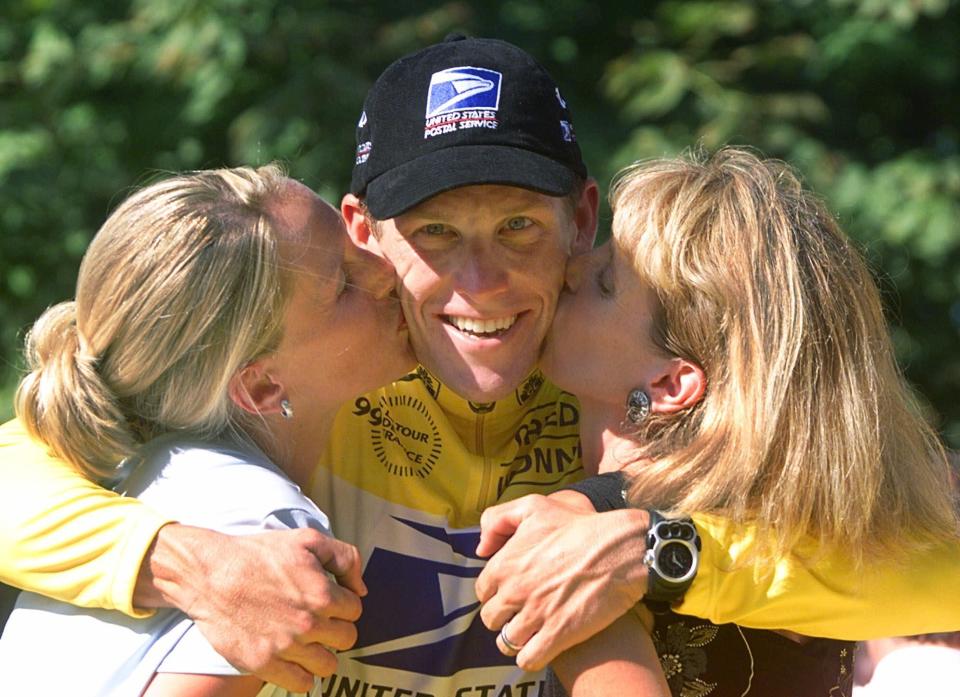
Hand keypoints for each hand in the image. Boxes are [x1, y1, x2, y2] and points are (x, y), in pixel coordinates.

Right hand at [138, 524, 364, 691]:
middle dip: (336, 628)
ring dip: (322, 652)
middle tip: (318, 619)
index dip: (343, 603)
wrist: (209, 573)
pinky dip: (302, 674)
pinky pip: (302, 683)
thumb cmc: (258, 553)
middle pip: (346, 638)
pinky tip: (293, 658)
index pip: (355, 610)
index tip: (329, 600)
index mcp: (322, 593)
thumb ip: (344, 558)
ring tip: (307, 639)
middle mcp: (307, 623)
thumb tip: (361, 589)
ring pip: (328, 665)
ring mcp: (285, 646)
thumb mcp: (307, 539)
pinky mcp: (263, 664)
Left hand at [475, 495, 650, 670]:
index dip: (496, 592)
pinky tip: (543, 646)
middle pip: (491, 619)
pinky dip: (532, 657)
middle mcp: (515, 591)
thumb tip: (482, 549)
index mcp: (505, 564)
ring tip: (533, 631)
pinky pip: (528, 659)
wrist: (621, 548)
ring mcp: (535, 615)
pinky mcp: (558, 634)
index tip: (512, 592)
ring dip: (517, 639)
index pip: (482, 591)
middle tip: (522, 611)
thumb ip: (498, 520)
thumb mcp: (534, 506)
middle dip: (505, 617)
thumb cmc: (580, 526)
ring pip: (507, 642)